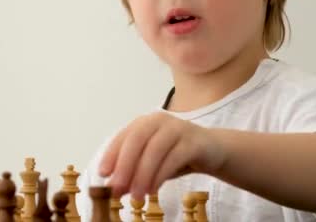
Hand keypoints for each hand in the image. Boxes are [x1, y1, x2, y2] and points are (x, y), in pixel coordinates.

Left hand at [98, 111, 225, 198]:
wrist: (213, 150)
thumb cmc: (176, 155)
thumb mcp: (152, 163)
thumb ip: (134, 172)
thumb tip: (114, 188)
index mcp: (144, 123)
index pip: (123, 136)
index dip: (111, 154)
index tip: (102, 174)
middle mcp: (159, 120)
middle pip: (137, 140)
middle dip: (124, 165)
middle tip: (116, 188)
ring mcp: (178, 128)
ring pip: (155, 150)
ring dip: (143, 174)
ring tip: (136, 196)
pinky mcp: (194, 141)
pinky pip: (174, 158)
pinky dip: (161, 175)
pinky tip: (153, 190)